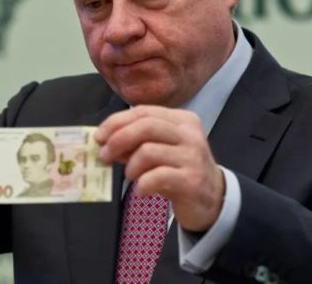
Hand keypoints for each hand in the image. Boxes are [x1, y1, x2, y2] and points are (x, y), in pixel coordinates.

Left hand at [95, 105, 224, 231]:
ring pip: (148, 151)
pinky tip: (141, 191)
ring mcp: (192, 156)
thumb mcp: (161, 151)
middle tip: (104, 156)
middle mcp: (189, 134)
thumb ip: (137, 143)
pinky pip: (156, 177)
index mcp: (182, 120)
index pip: (143, 112)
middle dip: (118, 139)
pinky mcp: (191, 180)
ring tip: (131, 177)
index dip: (116, 122)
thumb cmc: (180, 171)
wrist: (213, 199)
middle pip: (145, 126)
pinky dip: (142, 185)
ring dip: (130, 166)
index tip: (99, 136)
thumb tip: (105, 141)